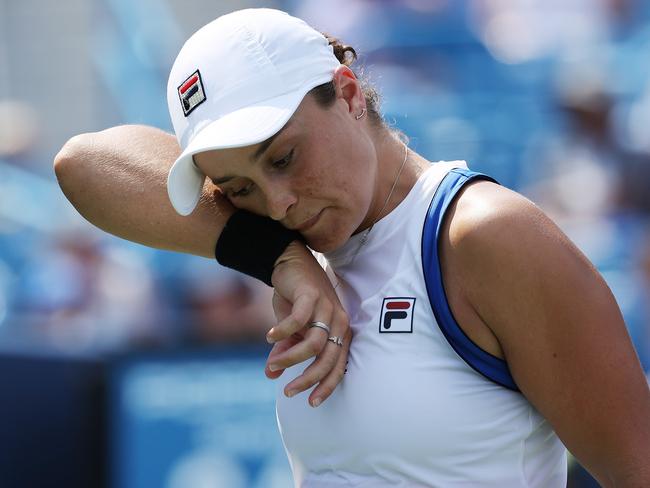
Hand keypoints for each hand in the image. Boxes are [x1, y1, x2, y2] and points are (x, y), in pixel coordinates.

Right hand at [265, 241, 351, 406]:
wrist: (290, 263)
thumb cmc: (294, 299)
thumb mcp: (291, 330)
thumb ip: (285, 351)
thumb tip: (271, 375)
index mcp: (340, 332)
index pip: (339, 366)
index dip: (326, 386)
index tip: (311, 403)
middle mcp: (339, 321)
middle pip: (328, 359)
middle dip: (308, 379)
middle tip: (289, 391)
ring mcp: (327, 307)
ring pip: (314, 344)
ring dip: (291, 358)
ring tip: (273, 363)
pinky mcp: (311, 295)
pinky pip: (299, 321)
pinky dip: (284, 332)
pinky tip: (270, 336)